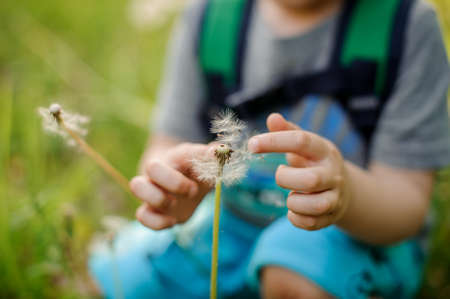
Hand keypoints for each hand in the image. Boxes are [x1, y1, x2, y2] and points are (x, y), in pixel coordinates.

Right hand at [130, 143, 212, 229]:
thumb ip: (213, 157)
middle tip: (193, 191)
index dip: (198, 160)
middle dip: (174, 182)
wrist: (179, 181)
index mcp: (177, 158)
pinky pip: (141, 216)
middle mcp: (160, 171)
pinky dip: (156, 222)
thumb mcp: (205, 164)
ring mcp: (151, 189)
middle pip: (152, 166)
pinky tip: (172, 222)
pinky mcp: (150, 210)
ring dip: (158, 198)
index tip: (212, 168)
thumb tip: (222, 150)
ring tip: (174, 204)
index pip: (183, 153)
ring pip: (137, 186)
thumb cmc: (194, 171)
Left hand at [247, 113, 350, 230]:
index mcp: (324, 151)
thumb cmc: (313, 162)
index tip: (251, 145)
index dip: (274, 141)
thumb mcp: (305, 144)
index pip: (301, 141)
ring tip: (290, 195)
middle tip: (281, 175)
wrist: (342, 188)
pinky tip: (293, 210)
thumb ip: (287, 131)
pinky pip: (311, 223)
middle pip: (310, 180)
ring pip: (315, 205)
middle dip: (286, 179)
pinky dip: (296, 218)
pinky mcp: (330, 216)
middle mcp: (333, 173)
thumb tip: (273, 117)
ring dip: (293, 202)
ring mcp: (335, 197)